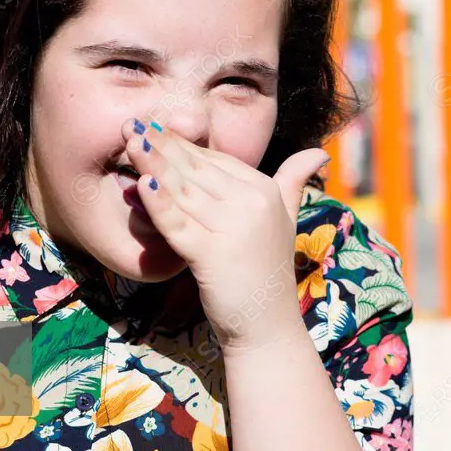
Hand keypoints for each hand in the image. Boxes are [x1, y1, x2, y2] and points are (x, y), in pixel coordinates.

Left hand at [121, 117, 329, 348]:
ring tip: (129, 141)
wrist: (267, 326)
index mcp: (265, 191)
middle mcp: (251, 203)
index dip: (185, 143)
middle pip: (197, 168)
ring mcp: (232, 228)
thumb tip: (320, 151)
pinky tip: (141, 185)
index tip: (156, 126)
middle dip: (163, 145)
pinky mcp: (211, 254)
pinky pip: (178, 223)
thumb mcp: (286, 219)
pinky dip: (159, 203)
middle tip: (132, 124)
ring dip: (153, 163)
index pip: (217, 159)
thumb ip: (293, 182)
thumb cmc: (268, 272)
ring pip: (184, 189)